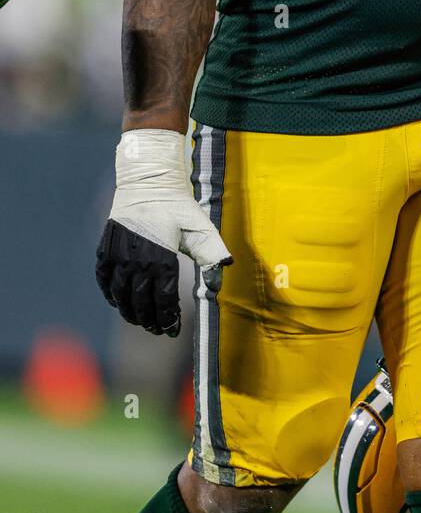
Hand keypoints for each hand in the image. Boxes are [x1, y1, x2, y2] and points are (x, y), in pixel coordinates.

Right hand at [95, 129, 232, 335]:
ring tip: (140, 321)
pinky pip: (104, 280)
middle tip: (158, 330)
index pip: (164, 299)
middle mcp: (137, 261)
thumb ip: (212, 250)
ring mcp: (118, 256)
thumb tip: (224, 270)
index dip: (168, 317)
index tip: (173, 328)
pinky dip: (110, 295)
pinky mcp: (105, 250)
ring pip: (120, 296)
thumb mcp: (200, 225)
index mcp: (162, 258)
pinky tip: (119, 302)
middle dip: (150, 321)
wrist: (148, 182)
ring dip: (130, 313)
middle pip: (140, 303)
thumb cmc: (178, 204)